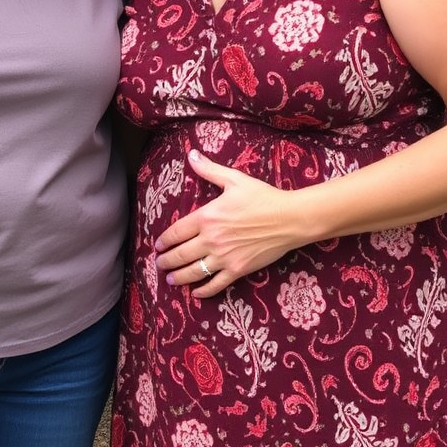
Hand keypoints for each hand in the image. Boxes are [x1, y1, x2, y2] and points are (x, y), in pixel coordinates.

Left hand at [155, 149, 301, 297]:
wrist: (289, 218)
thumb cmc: (262, 197)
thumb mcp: (234, 179)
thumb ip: (209, 170)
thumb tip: (192, 154)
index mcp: (207, 217)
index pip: (177, 231)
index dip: (164, 240)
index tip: (157, 245)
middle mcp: (211, 239)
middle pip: (181, 254)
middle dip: (166, 261)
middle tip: (158, 264)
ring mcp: (224, 257)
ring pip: (194, 272)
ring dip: (179, 277)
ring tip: (169, 279)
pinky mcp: (238, 269)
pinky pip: (215, 284)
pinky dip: (203, 290)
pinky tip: (196, 292)